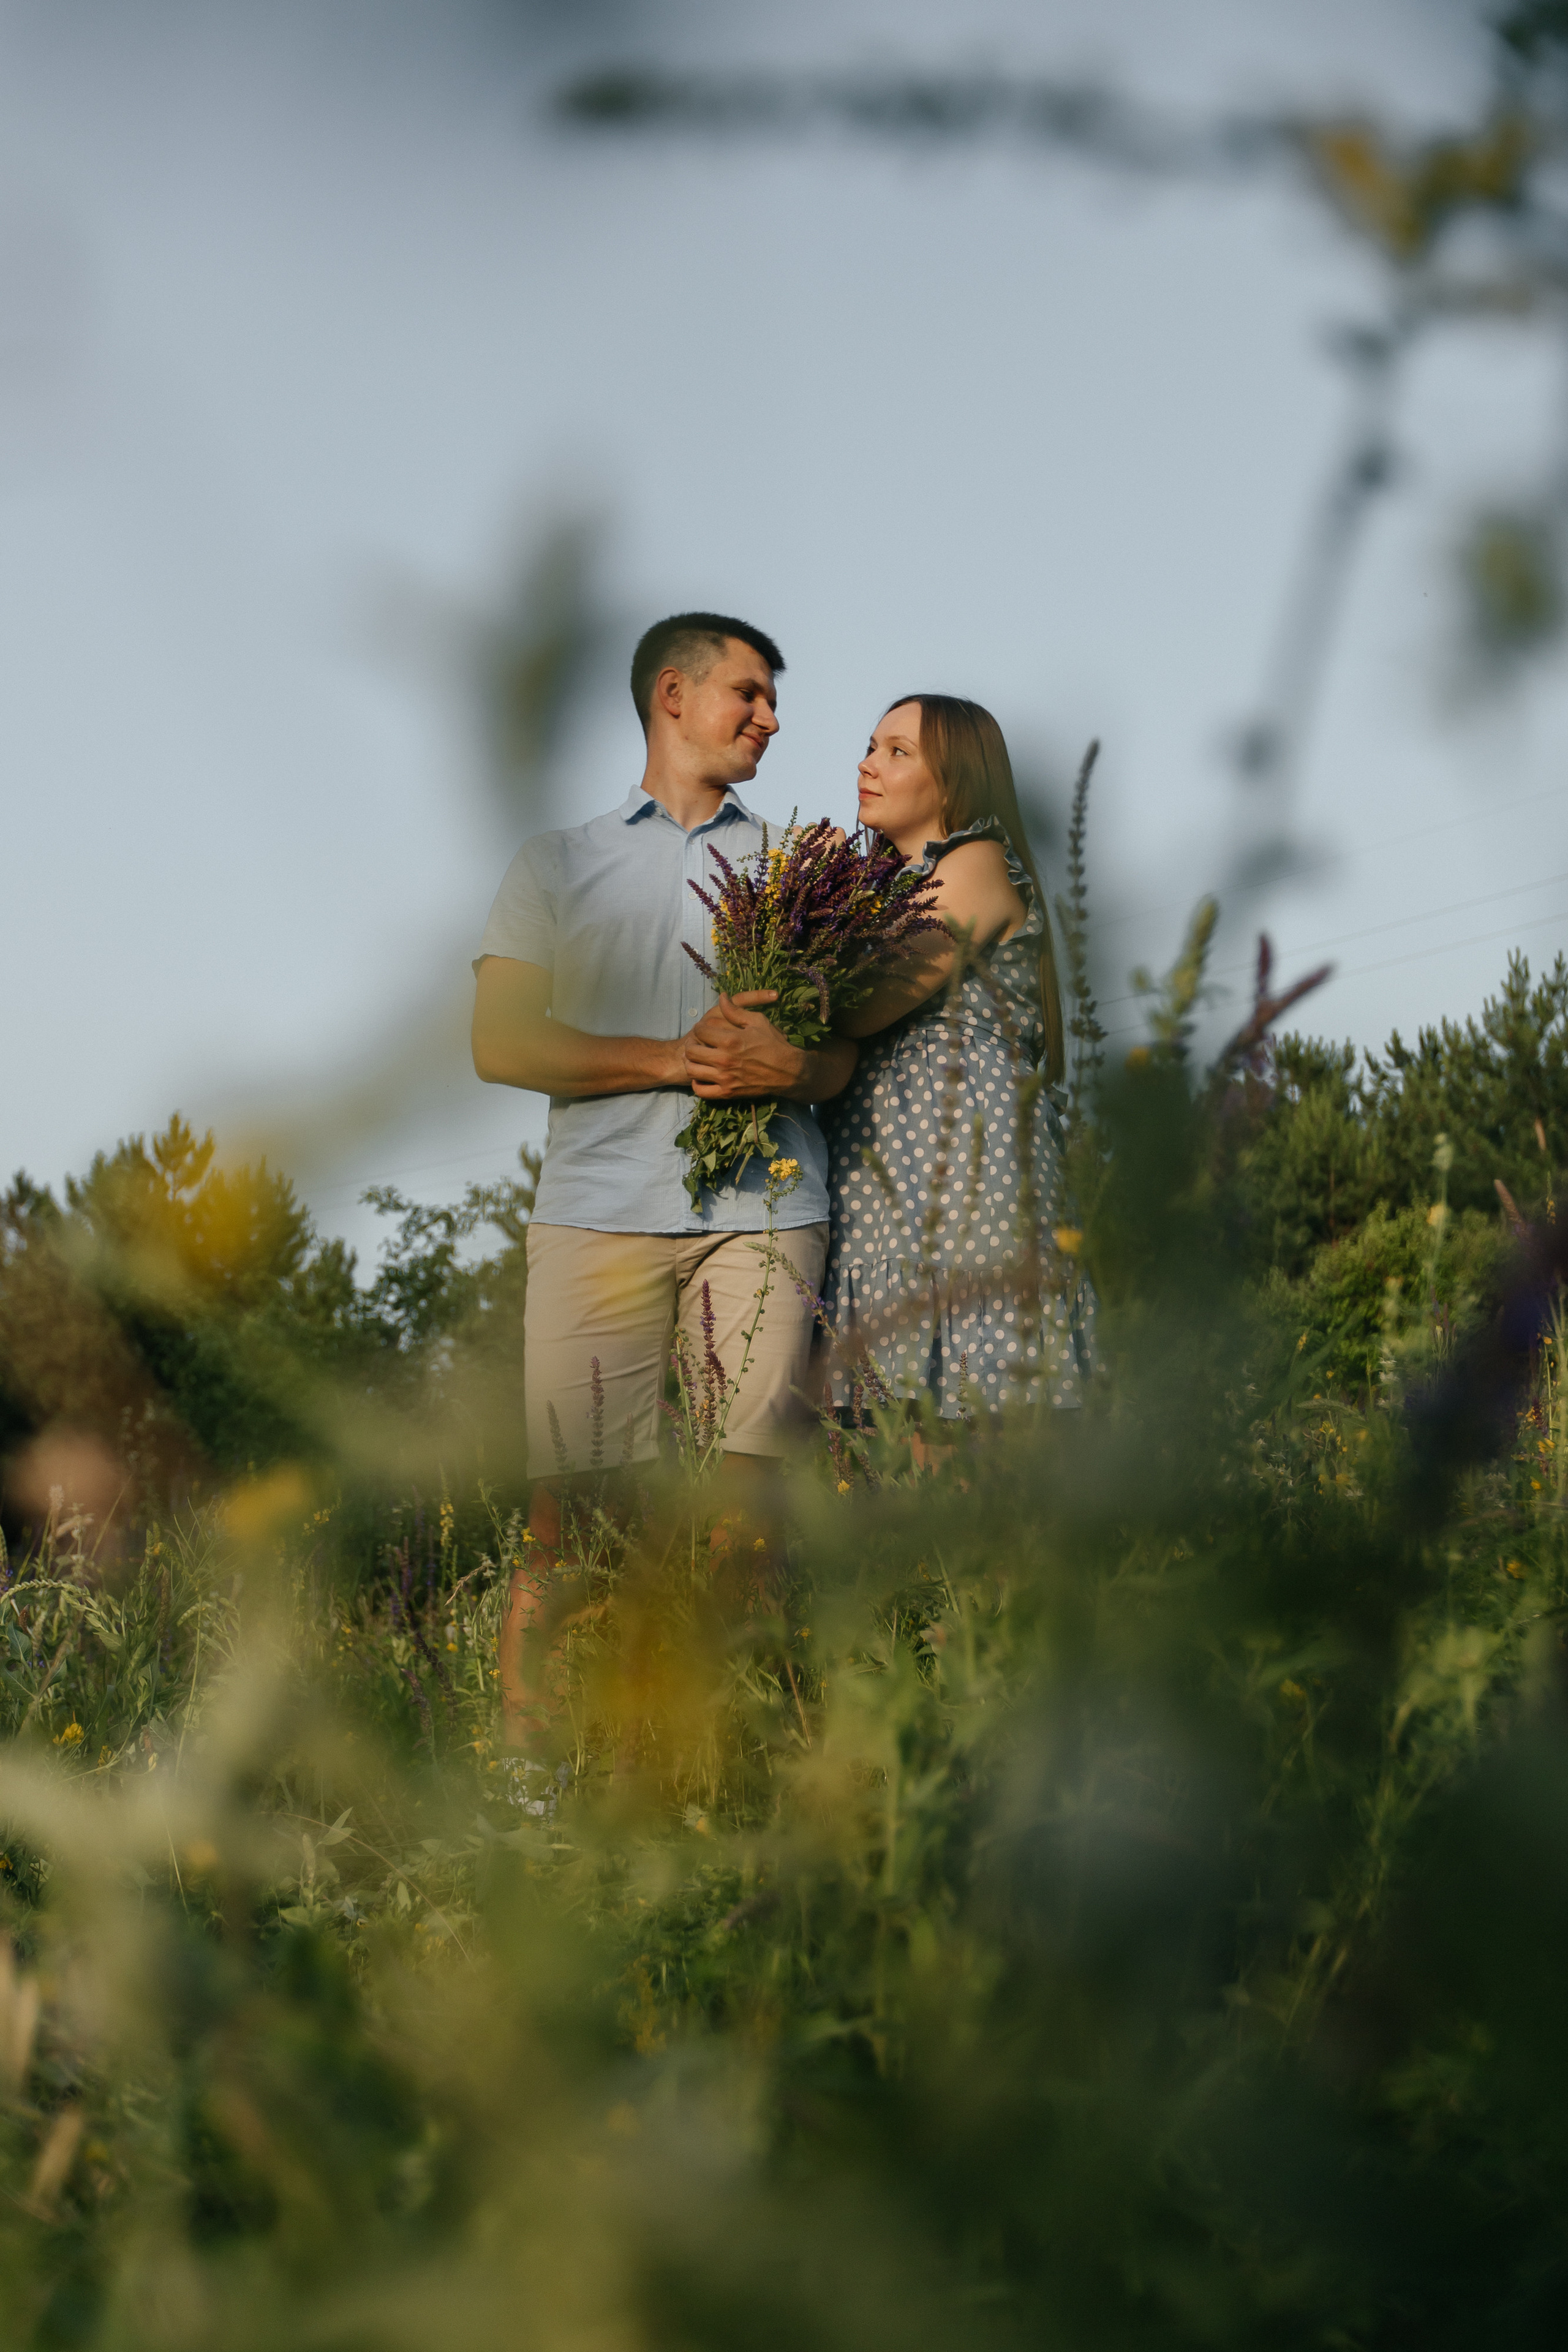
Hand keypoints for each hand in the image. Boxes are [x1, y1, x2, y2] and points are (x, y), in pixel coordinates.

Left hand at [684, 991, 805, 1100]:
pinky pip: (701, 1091)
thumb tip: (722, 997)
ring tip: (698, 1058)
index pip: (700, 1031)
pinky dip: (697, 1083)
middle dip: (692, 1044)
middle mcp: (724, 1059)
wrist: (788, 1072)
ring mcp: (725, 1078)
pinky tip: (703, 1075)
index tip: (704, 1029)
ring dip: (691, 1062)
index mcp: (731, 1040)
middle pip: (691, 1051)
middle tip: (697, 1043)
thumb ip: (736, 1010)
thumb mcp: (758, 1021)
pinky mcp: (727, 1092)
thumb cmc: (774, 1044)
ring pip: (693, 1070)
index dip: (699, 1027)